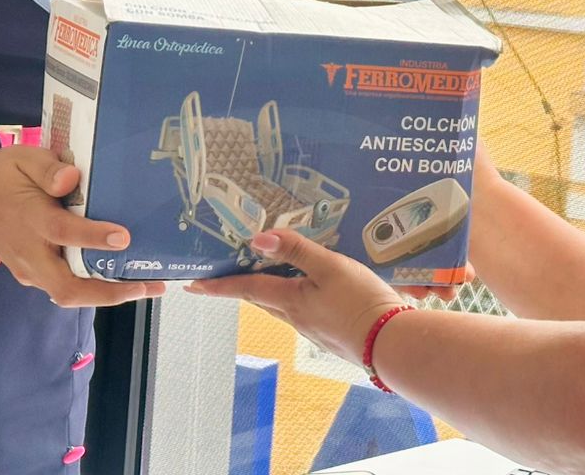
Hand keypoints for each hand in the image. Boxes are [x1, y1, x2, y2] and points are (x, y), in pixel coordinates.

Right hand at [0, 146, 166, 307]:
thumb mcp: (24, 159)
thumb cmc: (1, 174)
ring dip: (105, 295)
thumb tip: (71, 177)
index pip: (64, 232)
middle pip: (68, 287)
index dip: (94, 237)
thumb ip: (48, 169)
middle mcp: (29, 252)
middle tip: (151, 285)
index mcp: (30, 219)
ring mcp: (27, 268)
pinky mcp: (29, 274)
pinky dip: (90, 289)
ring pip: (66, 294)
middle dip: (111, 292)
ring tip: (146, 286)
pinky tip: (118, 279)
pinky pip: (61, 288)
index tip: (124, 237)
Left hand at [185, 229, 403, 365]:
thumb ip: (296, 250)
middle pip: (262, 298)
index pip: (246, 289)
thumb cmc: (360, 303)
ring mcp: (314, 330)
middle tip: (230, 271)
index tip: (193, 285)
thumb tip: (257, 239)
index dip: (219, 285)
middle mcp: (297, 318)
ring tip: (270, 273)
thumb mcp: (330, 267)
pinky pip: (305, 312)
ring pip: (284, 306)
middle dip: (243, 285)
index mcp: (291, 301)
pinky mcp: (332, 334)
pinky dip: (297, 297)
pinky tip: (313, 289)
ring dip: (271, 290)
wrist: (391, 344)